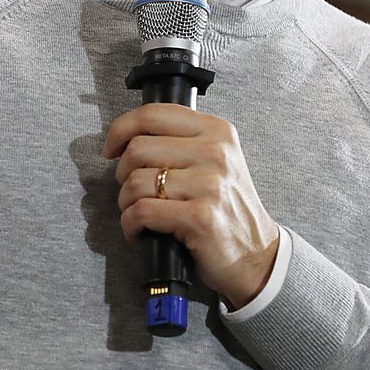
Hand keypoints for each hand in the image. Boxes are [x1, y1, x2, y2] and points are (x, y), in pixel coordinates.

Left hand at [103, 104, 279, 308]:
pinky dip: (130, 225)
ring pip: (136, 182)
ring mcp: (210, 185)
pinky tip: (139, 232)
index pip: (153, 114)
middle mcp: (216, 152)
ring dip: (126, 203)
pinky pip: (142, 212)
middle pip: (137, 149)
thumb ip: (179, 142)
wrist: (257, 254)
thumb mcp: (214, 161)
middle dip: (123, 174)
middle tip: (133, 192)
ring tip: (139, 214)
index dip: (121, 130)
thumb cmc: (226, 208)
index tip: (112, 149)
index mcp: (216, 131)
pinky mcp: (201, 217)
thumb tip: (127, 138)